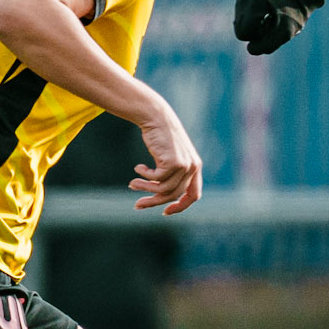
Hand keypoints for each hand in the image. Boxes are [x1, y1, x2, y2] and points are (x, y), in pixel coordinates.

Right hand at [129, 100, 202, 215]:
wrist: (156, 117)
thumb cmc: (159, 136)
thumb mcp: (168, 156)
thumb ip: (169, 173)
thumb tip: (158, 197)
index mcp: (195, 167)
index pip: (193, 195)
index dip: (180, 206)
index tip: (165, 212)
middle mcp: (193, 167)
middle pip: (174, 195)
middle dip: (154, 201)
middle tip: (137, 205)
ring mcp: (185, 165)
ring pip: (163, 189)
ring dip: (145, 189)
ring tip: (132, 184)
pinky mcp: (174, 163)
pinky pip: (156, 179)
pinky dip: (144, 176)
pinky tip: (138, 168)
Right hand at [233, 0, 324, 54]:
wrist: (293, 1)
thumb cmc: (290, 18)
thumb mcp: (284, 34)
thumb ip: (267, 45)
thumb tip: (250, 48)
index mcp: (256, 2)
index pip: (245, 33)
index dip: (258, 35)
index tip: (271, 25)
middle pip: (240, 33)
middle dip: (255, 34)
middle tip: (269, 24)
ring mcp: (241, 1)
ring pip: (239, 30)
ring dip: (254, 30)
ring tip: (266, 20)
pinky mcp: (240, 4)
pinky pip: (240, 25)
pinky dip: (252, 25)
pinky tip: (262, 18)